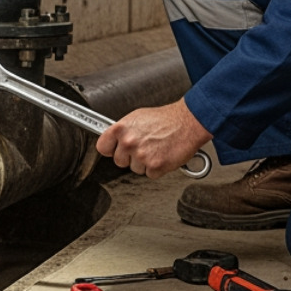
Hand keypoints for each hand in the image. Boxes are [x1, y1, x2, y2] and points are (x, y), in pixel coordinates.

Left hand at [96, 99, 211, 178]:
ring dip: (144, 163)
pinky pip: (150, 174)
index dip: (111, 149)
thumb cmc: (166, 118)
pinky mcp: (155, 166)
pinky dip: (157, 168)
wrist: (188, 122)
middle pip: (119, 161)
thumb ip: (124, 130)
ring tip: (156, 148)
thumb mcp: (138, 117)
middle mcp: (129, 142)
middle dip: (130, 157)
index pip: (103, 147)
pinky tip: (162, 155)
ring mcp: (141, 156)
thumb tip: (114, 139)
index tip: (115, 149)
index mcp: (121, 129)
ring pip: (135, 169)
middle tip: (143, 147)